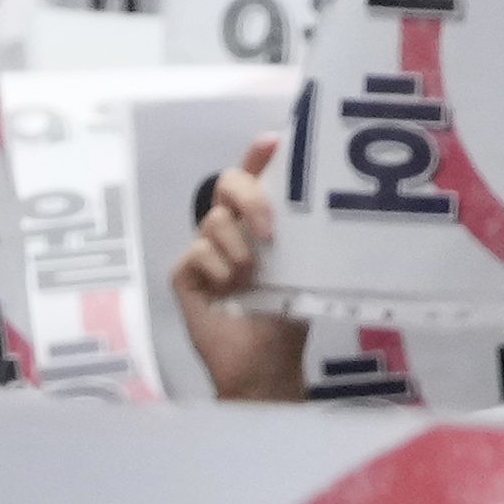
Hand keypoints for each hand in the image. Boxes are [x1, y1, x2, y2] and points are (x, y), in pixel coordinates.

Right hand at [170, 133, 305, 402]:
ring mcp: (204, 253)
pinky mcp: (184, 276)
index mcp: (258, 225)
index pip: (255, 179)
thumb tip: (318, 197)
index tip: (273, 141)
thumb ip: (301, 233)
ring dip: (237, 246)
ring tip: (251, 275)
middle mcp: (229, 232)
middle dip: (249, 196)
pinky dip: (217, 269)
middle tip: (270, 227)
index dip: (258, 156)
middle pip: (226, 185)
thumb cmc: (285, 317)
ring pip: (212, 221)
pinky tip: (228, 289)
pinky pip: (195, 253)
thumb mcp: (303, 268)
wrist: (263, 362)